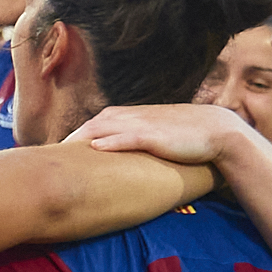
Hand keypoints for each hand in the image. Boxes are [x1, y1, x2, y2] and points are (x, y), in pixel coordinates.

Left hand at [70, 101, 252, 164]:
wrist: (220, 131)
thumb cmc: (190, 136)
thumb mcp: (160, 135)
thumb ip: (141, 140)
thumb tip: (126, 155)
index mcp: (136, 116)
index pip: (100, 121)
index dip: (80, 132)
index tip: (62, 147)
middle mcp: (136, 117)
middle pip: (95, 123)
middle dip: (73, 136)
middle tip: (51, 154)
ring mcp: (145, 125)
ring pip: (106, 127)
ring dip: (83, 137)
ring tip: (63, 152)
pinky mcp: (156, 136)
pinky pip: (128, 137)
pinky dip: (110, 141)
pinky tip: (94, 149)